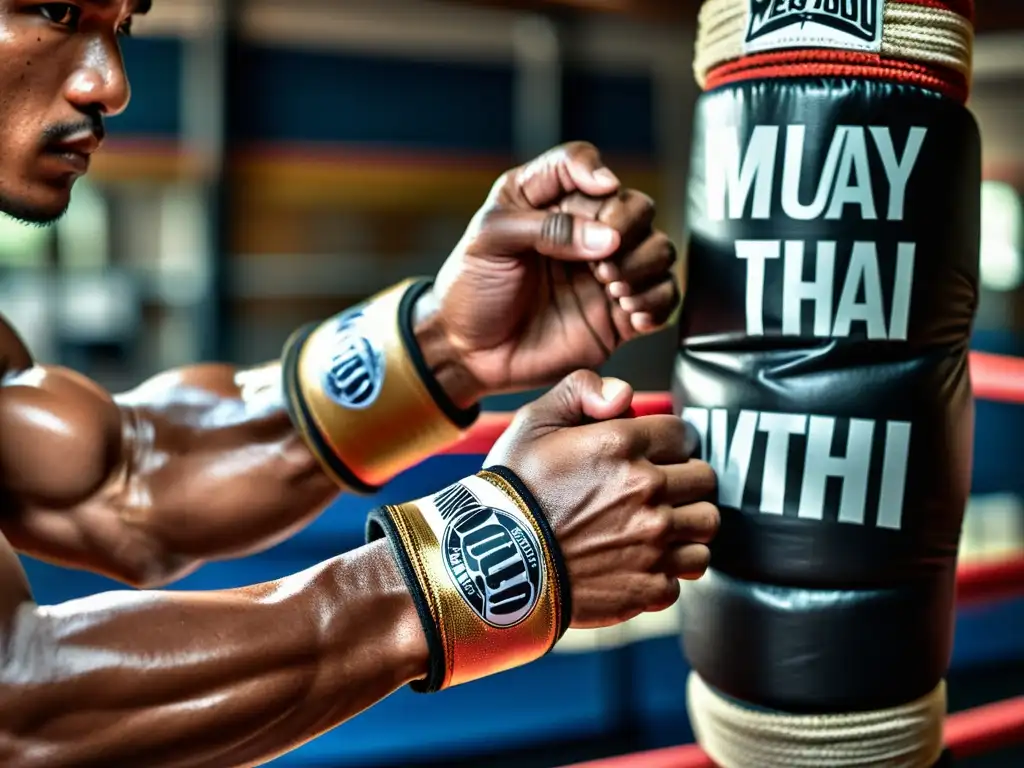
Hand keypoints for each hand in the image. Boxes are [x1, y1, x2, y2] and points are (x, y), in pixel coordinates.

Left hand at [423, 142, 680, 402]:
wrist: (468, 352)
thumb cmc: (470, 290)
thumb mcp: (490, 241)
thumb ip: (547, 228)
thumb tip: (605, 237)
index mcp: (545, 201)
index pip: (582, 165)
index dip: (595, 171)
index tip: (601, 190)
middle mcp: (582, 231)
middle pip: (635, 206)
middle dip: (628, 227)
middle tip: (601, 260)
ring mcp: (604, 272)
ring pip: (658, 250)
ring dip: (644, 264)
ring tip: (613, 287)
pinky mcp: (617, 314)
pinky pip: (662, 299)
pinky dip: (657, 302)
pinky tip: (630, 311)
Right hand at [485, 370, 717, 628]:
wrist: (495, 565)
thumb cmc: (512, 494)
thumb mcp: (532, 423)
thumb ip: (579, 390)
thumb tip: (624, 393)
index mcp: (622, 445)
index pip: (685, 435)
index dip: (670, 442)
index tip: (655, 454)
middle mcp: (647, 490)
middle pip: (704, 479)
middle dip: (684, 479)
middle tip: (657, 490)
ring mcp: (654, 541)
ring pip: (707, 525)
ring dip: (688, 522)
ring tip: (660, 525)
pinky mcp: (651, 585)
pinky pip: (689, 569)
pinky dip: (673, 566)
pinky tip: (645, 559)